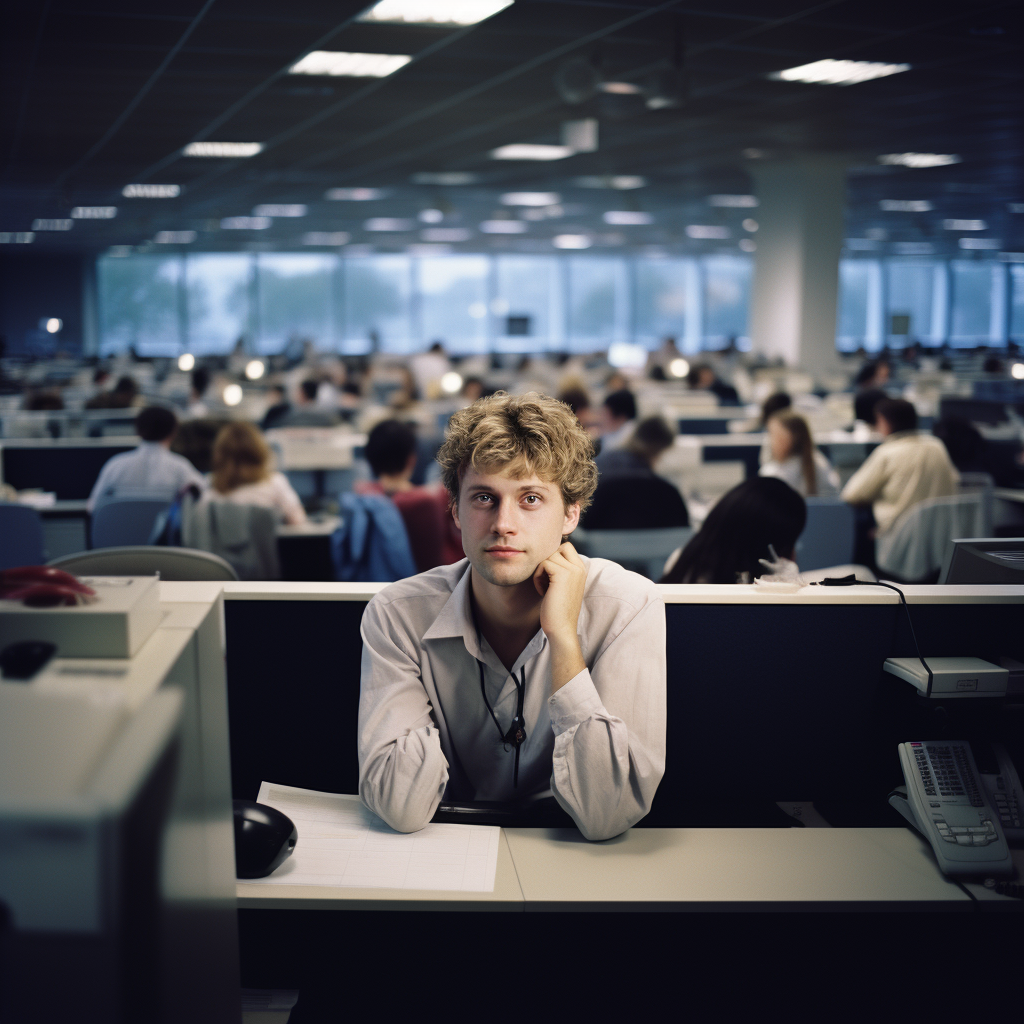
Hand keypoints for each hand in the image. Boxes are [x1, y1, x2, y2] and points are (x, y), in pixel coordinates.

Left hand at [533, 543, 587, 690]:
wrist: (562, 629)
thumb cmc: (558, 610)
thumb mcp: (562, 586)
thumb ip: (559, 570)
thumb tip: (545, 555)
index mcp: (581, 569)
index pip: (566, 547)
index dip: (553, 557)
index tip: (549, 577)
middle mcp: (579, 567)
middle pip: (556, 548)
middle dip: (546, 562)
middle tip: (546, 581)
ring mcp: (572, 570)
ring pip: (548, 556)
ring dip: (540, 571)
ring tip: (544, 587)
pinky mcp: (562, 574)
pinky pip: (543, 564)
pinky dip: (537, 577)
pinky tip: (542, 592)